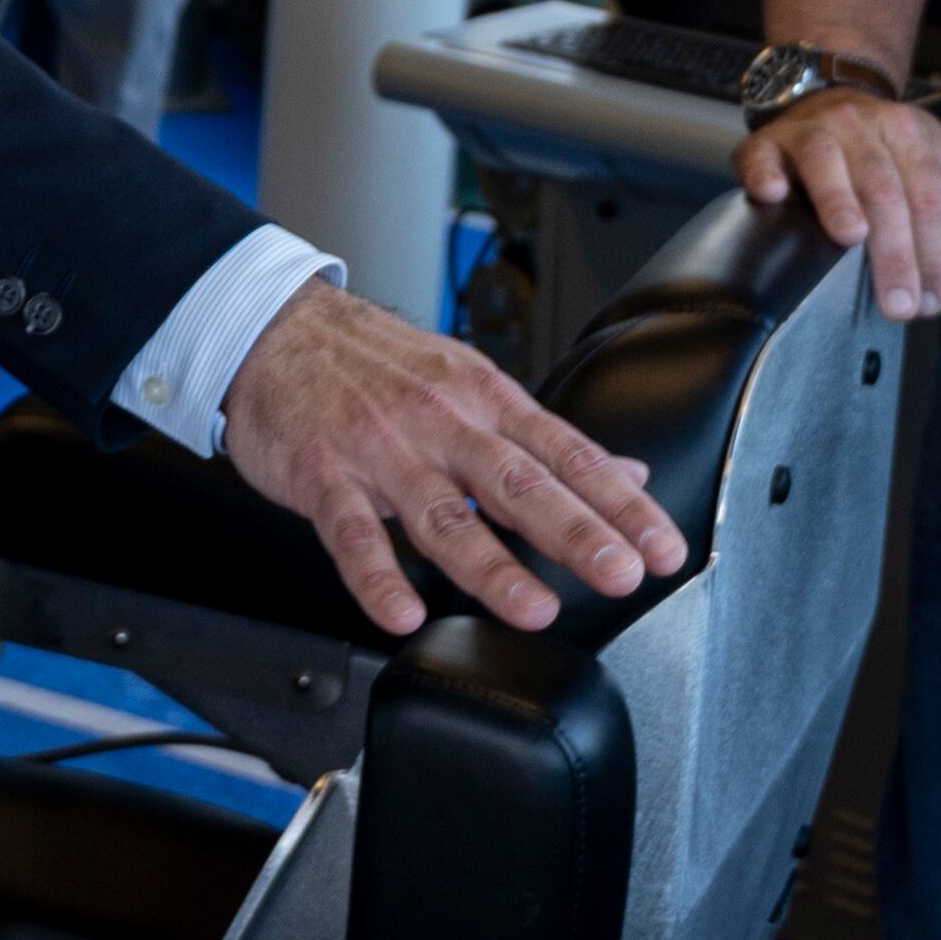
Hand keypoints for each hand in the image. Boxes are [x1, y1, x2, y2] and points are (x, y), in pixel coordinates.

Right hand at [219, 282, 686, 634]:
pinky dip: (376, 575)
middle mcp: (443, 422)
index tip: (664, 547)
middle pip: (519, 482)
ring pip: (442, 512)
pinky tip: (401, 612)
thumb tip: (626, 475)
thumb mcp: (473, 384)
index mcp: (487, 402)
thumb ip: (544, 441)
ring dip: (490, 564)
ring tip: (533, 608)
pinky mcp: (322, 473)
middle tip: (622, 574)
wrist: (276, 327)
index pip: (569, 456)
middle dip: (576, 531)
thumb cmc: (378, 365)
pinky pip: (350, 531)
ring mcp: (382, 448)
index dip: (622, 503)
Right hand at [734, 90, 940, 324]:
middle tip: (898, 304)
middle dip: (895, 251)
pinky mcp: (767, 140)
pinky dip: (766, 173)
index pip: (931, 198)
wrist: (830, 98)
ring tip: (851, 239)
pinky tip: (773, 195)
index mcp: (912, 134)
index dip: (935, 252)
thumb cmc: (890, 149)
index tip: (931, 300)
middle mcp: (864, 125)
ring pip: (828, 161)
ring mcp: (813, 129)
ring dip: (838, 200)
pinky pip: (763, 154)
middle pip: (884, 188)